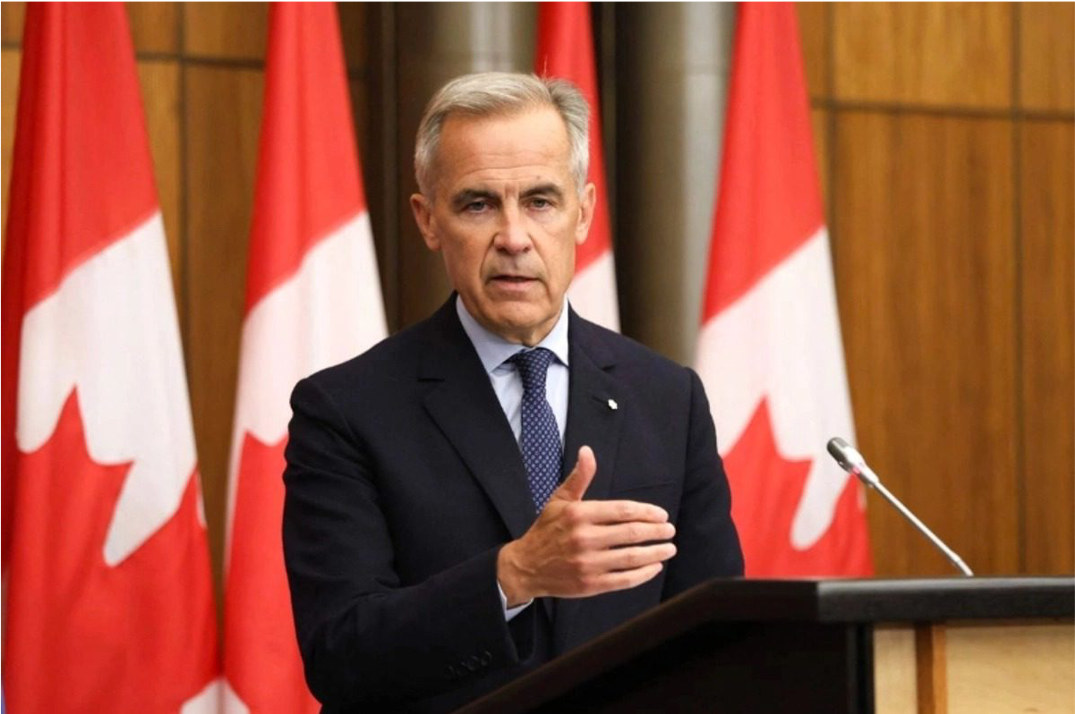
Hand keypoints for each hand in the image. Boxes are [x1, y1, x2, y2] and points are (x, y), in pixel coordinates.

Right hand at [497, 446, 675, 606]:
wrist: (526, 566)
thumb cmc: (546, 530)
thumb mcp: (559, 500)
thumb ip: (579, 478)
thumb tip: (587, 451)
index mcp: (579, 514)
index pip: (622, 511)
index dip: (647, 512)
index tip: (661, 515)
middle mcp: (584, 538)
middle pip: (631, 533)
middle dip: (656, 531)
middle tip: (670, 530)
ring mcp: (588, 563)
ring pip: (631, 557)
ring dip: (655, 553)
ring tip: (669, 548)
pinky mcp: (590, 584)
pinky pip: (624, 579)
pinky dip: (643, 574)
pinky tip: (654, 567)